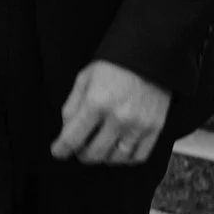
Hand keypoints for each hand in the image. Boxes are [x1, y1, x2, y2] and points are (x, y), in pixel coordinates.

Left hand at [51, 61, 169, 165]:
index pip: (72, 138)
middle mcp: (118, 117)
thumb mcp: (85, 78)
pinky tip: (119, 147)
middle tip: (81, 146)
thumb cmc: (116, 65)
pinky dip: (125, 157)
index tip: (58, 151)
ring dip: (103, 156)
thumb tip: (66, 131)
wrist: (151, 54)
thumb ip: (72, 106)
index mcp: (96, 102)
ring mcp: (139, 125)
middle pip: (93, 154)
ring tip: (101, 145)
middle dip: (81, 153)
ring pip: (115, 159)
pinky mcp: (155, 128)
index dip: (61, 149)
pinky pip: (137, 157)